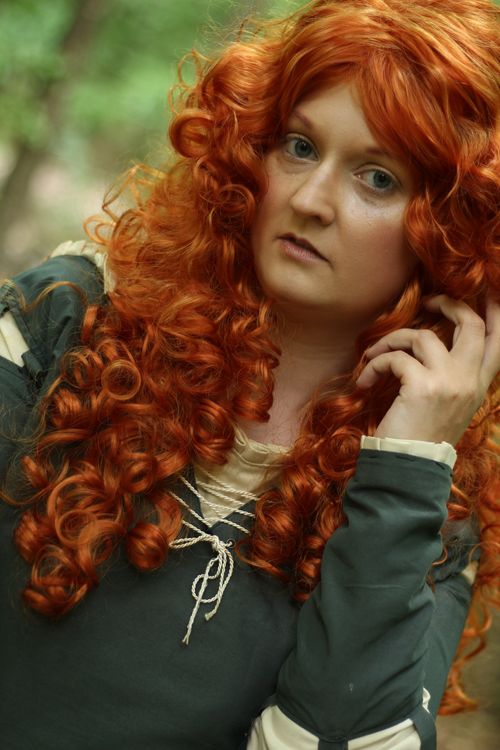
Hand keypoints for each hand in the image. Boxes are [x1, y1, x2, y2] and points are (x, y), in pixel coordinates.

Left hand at [356, 296, 499, 445]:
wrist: (408, 467)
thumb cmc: (421, 438)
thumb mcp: (449, 407)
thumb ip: (453, 378)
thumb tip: (435, 344)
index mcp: (478, 386)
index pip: (498, 341)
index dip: (495, 312)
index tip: (488, 291)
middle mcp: (469, 380)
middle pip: (471, 325)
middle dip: (449, 305)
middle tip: (428, 304)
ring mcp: (448, 381)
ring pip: (423, 336)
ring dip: (393, 340)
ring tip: (374, 355)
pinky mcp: (421, 385)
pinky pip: (395, 358)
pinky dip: (374, 364)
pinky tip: (365, 380)